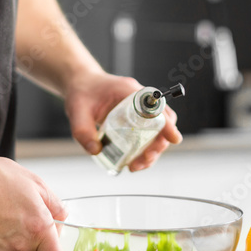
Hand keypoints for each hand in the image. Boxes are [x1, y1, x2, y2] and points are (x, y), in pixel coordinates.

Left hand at [64, 72, 182, 171]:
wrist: (81, 84)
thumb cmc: (81, 92)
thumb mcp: (77, 110)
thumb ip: (83, 130)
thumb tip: (96, 151)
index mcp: (129, 91)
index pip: (155, 106)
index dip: (167, 123)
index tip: (173, 139)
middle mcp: (139, 100)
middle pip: (162, 122)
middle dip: (158, 145)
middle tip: (143, 161)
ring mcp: (139, 110)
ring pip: (157, 132)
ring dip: (151, 152)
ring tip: (135, 166)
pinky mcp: (136, 120)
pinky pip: (147, 135)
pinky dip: (143, 150)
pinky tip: (131, 161)